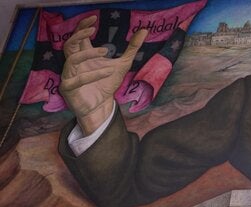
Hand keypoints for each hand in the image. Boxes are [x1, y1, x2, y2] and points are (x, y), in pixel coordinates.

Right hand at [60, 15, 147, 134]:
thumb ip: (132, 48)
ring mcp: (69, 75)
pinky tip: (108, 71)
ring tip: (105, 51)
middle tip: (93, 28)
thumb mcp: (123, 64)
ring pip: (72, 59)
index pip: (78, 36)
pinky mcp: (69, 88)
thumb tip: (144, 31)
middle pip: (69, 44)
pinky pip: (77, 79)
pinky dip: (93, 74)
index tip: (93, 18)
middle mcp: (74, 63)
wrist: (102, 107)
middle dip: (78, 34)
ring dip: (88, 54)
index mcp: (83, 55)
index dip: (82, 26)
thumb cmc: (107, 84)